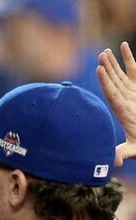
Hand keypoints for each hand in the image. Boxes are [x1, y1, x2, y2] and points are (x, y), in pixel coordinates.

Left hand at [97, 42, 135, 165]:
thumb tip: (113, 163)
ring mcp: (132, 92)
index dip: (106, 83)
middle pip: (114, 82)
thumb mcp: (135, 149)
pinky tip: (123, 45)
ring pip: (121, 74)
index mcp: (123, 112)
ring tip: (105, 50)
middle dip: (107, 69)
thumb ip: (124, 153)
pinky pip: (133, 70)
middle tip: (99, 56)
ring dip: (114, 63)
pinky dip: (128, 58)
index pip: (112, 95)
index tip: (99, 70)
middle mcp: (125, 101)